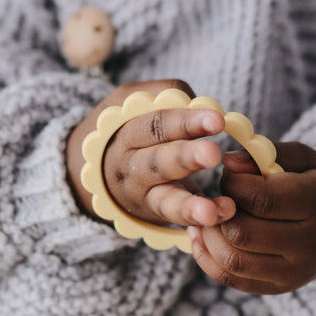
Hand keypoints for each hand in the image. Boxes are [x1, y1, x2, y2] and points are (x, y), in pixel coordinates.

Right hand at [66, 80, 235, 228]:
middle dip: (186, 158)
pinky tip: (220, 215)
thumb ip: (166, 95)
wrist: (96, 171)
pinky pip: (176, 220)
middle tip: (214, 154)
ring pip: (164, 201)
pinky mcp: (155, 215)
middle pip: (158, 162)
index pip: (157, 125)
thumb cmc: (124, 127)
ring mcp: (142, 195)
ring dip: (189, 206)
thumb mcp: (131, 102)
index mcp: (126, 134)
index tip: (217, 120)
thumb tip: (200, 103)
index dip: (187, 122)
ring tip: (212, 210)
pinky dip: (198, 221)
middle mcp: (130, 168)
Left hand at [188, 141, 315, 293]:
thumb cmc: (314, 182)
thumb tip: (228, 162)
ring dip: (209, 236)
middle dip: (219, 211)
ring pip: (233, 261)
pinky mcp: (279, 288)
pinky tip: (203, 236)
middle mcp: (309, 244)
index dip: (234, 185)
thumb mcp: (301, 158)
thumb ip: (265, 154)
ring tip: (206, 215)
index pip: (262, 200)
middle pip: (243, 233)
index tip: (229, 174)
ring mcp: (294, 273)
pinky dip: (209, 258)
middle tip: (219, 197)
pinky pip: (232, 280)